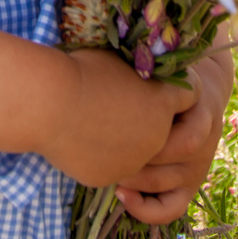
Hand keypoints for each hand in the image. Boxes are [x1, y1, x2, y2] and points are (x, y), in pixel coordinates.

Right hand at [37, 48, 196, 188]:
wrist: (47, 104)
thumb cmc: (80, 71)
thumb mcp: (118, 61)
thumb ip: (140, 72)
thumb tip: (142, 69)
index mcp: (163, 102)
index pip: (190, 95)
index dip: (175, 88)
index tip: (160, 83)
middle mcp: (157, 135)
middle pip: (165, 128)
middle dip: (151, 119)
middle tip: (127, 106)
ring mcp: (134, 161)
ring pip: (138, 151)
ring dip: (127, 141)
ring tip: (100, 123)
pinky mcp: (110, 177)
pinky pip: (112, 165)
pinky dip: (102, 156)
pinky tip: (81, 139)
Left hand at [118, 50, 233, 224]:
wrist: (203, 90)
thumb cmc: (168, 75)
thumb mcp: (161, 67)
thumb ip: (143, 68)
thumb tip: (100, 59)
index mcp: (199, 106)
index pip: (178, 125)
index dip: (144, 127)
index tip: (110, 119)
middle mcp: (203, 140)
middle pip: (167, 155)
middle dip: (132, 153)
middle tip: (101, 146)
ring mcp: (198, 166)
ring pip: (166, 182)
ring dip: (133, 178)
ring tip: (106, 166)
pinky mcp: (190, 185)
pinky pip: (172, 209)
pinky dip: (146, 209)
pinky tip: (121, 195)